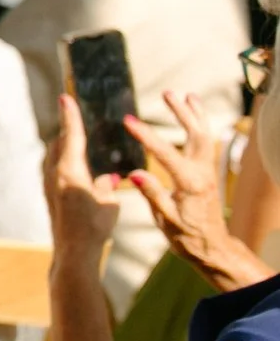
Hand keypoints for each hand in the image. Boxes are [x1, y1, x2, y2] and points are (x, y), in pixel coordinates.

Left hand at [47, 93, 125, 272]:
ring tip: (78, 140)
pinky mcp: (48, 195)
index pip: (71, 136)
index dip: (70, 116)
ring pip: (54, 156)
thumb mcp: (109, 204)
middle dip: (68, 130)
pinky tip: (75, 167)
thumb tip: (109, 177)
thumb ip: (107, 186)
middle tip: (77, 116)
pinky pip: (54, 169)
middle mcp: (54, 175)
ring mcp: (48, 184)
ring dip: (65, 147)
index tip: (66, 97)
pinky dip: (64, 162)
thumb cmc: (94, 227)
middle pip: (59, 144)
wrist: (72, 252)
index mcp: (70, 172)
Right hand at [129, 91, 268, 292]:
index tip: (128, 121)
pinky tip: (194, 115)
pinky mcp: (208, 173)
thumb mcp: (165, 220)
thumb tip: (134, 173)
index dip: (146, 136)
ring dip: (195, 114)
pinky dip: (201, 125)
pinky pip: (207, 142)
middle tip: (167, 94)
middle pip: (196, 135)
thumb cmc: (186, 236)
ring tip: (185, 95)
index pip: (165, 153)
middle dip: (182, 113)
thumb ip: (152, 195)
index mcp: (189, 184)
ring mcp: (208, 172)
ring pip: (205, 135)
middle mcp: (202, 173)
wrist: (211, 246)